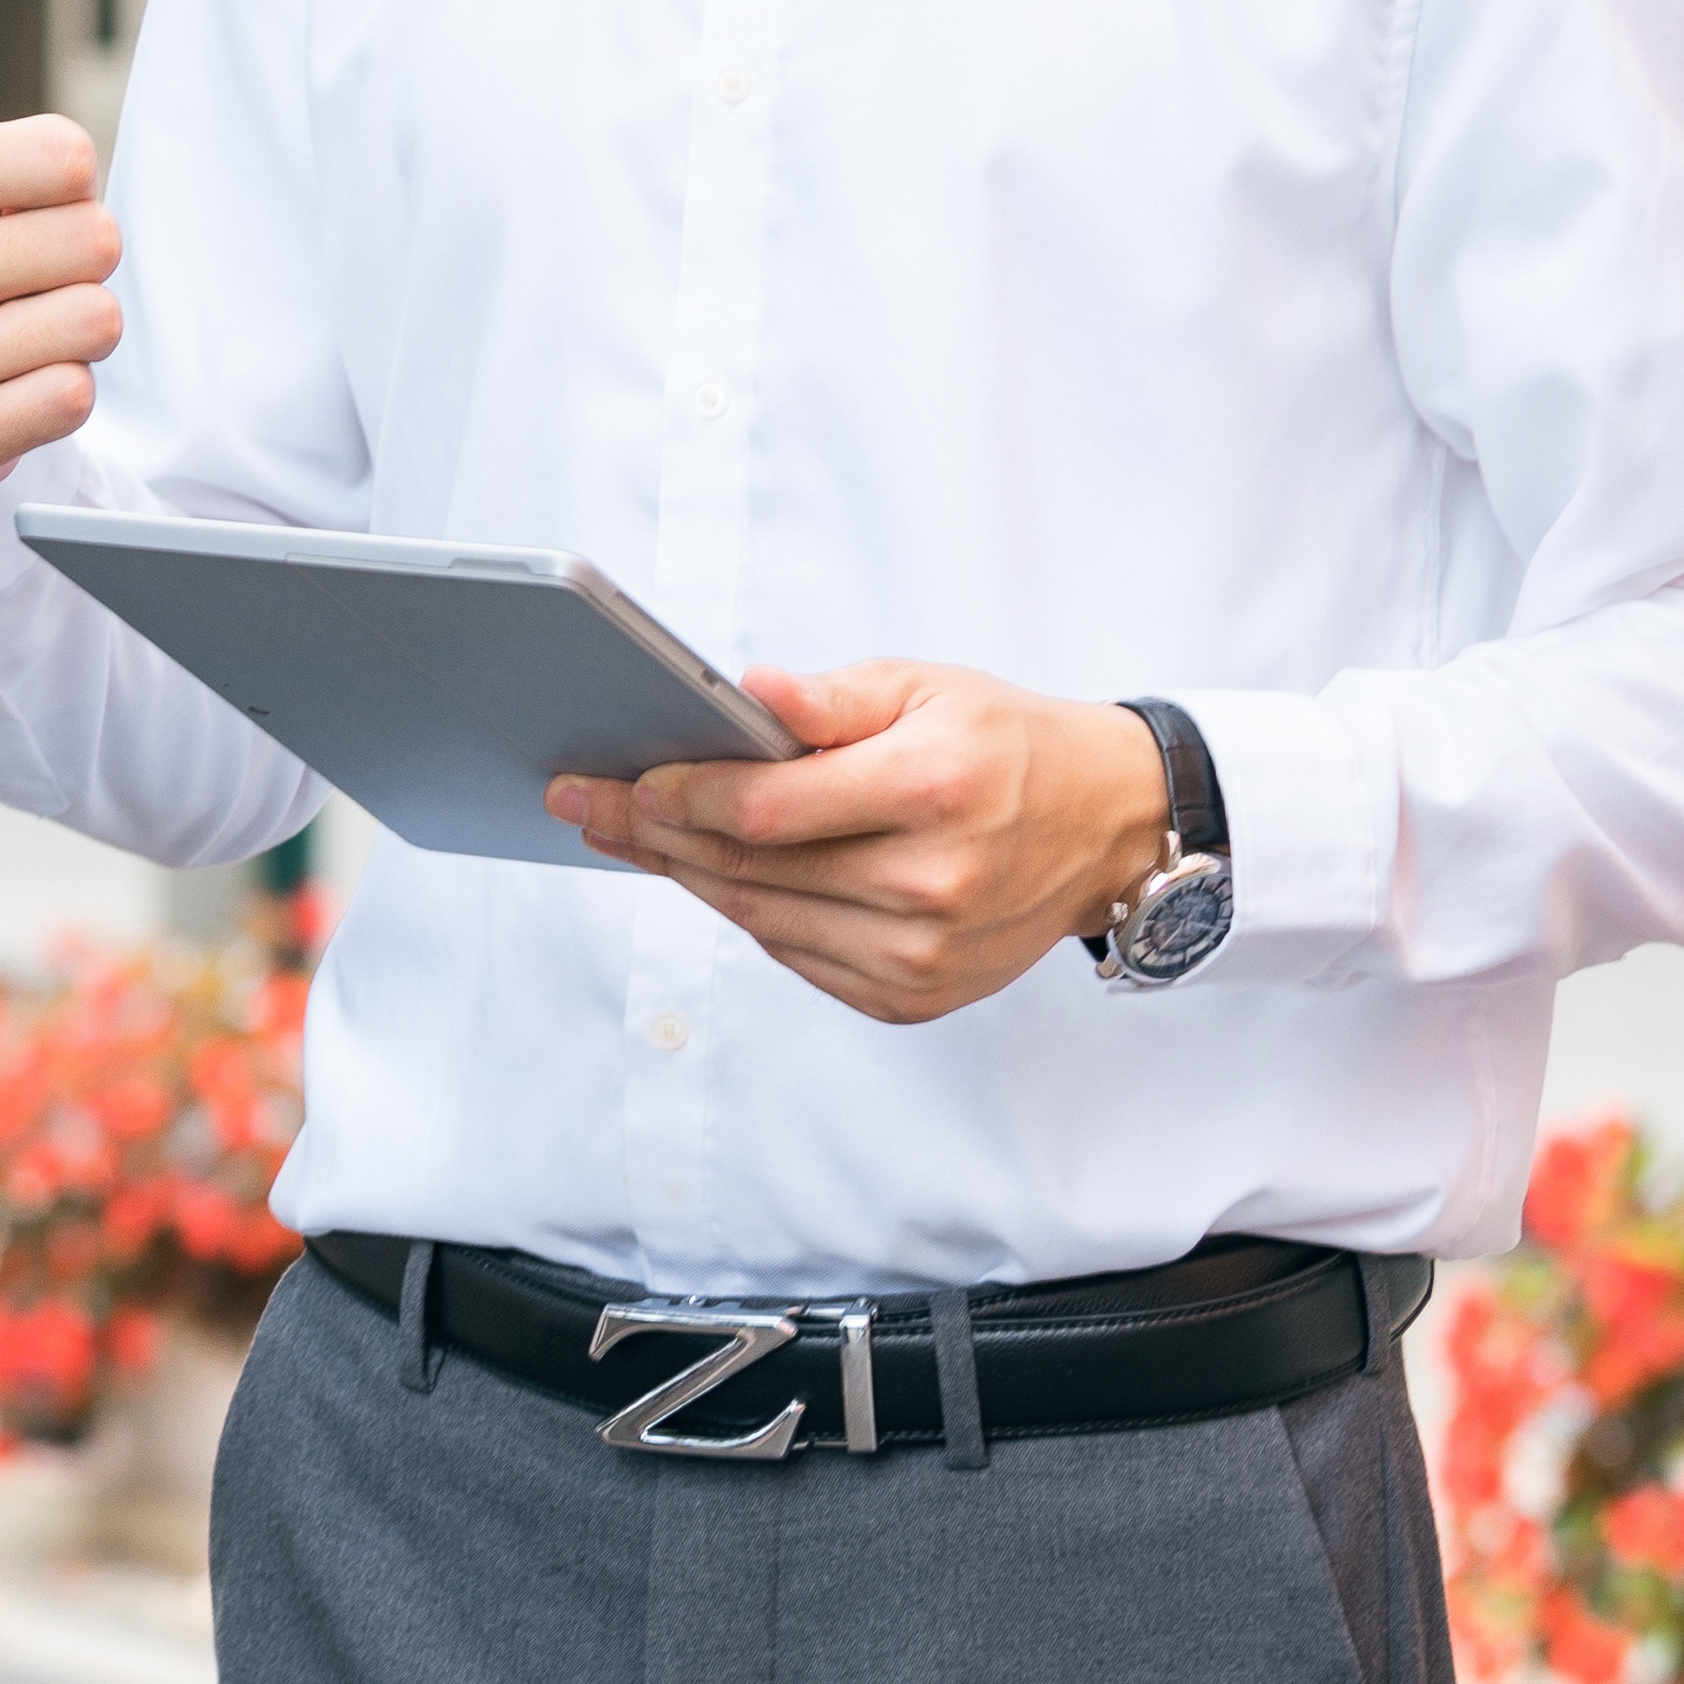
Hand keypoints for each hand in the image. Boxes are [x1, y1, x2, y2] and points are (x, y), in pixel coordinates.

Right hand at [0, 0, 121, 544]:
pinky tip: (0, 395)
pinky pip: (78, 399)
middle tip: (5, 280)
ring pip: (97, 319)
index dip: (58, 182)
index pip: (75, 152)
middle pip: (98, 236)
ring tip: (4, 334)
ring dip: (69, 331)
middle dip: (71, 260)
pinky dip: (56, 401)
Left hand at [544, 665, 1179, 1025]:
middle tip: (581, 803)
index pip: (768, 808)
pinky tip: (705, 876)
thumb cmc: (1005, 746)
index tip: (621, 778)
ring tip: (625, 836)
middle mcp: (930, 884)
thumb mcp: (925, 688)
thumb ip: (827, 699)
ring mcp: (922, 954)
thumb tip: (742, 690)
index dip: (681, 795)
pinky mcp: (913, 996)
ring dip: (684, 877)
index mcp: (933, 790)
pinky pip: (796, 954)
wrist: (1101, 829)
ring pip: (762, 918)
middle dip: (651, 834)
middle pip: (750, 869)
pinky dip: (746, 913)